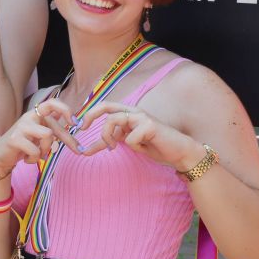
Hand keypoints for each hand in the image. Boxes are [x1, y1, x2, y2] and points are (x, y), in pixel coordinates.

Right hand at [0, 97, 82, 176]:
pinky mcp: (15, 138)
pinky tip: (27, 159)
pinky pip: (35, 150)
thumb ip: (55, 130)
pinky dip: (34, 159)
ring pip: (47, 136)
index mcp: (36, 114)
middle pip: (53, 128)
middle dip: (69, 141)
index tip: (75, 122)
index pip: (52, 103)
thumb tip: (76, 125)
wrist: (0, 155)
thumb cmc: (24, 145)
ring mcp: (21, 126)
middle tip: (79, 151)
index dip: (65, 109)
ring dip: (45, 150)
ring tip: (37, 155)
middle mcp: (29, 117)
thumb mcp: (40, 135)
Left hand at [77, 102, 203, 168]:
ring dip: (107, 135)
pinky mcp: (151, 126)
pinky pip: (130, 137)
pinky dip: (131, 144)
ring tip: (112, 147)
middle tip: (83, 128)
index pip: (105, 107)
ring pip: (114, 119)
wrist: (179, 152)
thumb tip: (84, 151)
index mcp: (128, 114)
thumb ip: (108, 143)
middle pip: (107, 105)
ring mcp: (143, 117)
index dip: (89, 114)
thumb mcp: (126, 144)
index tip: (79, 127)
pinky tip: (143, 146)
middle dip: (91, 115)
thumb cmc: (154, 146)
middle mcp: (134, 112)